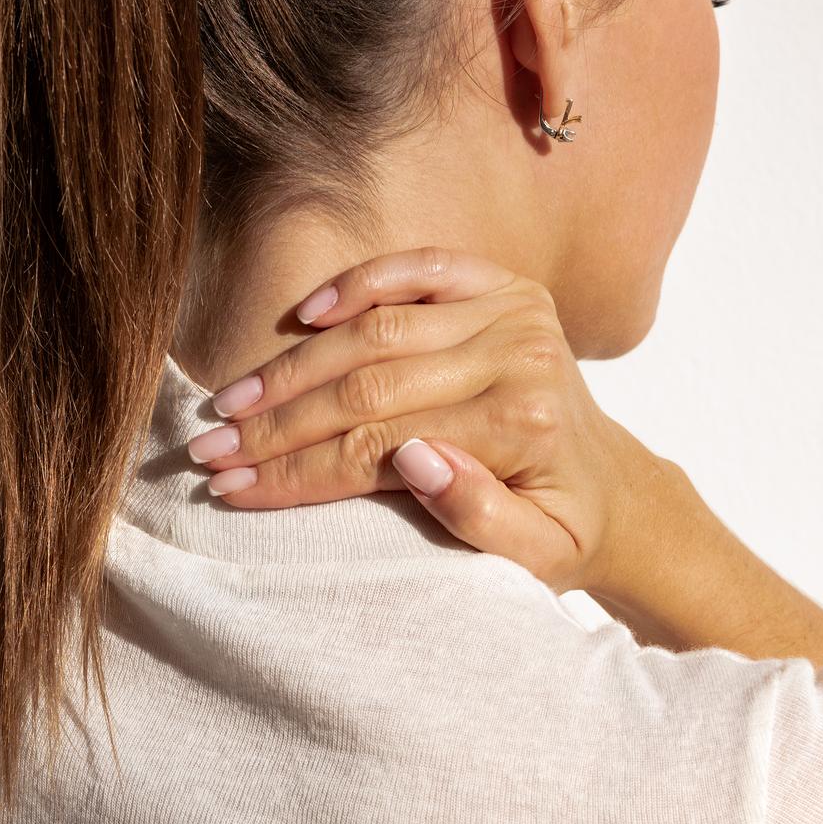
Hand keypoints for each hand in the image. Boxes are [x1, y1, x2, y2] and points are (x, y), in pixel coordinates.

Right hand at [187, 245, 674, 595]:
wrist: (615, 489)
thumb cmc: (565, 529)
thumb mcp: (537, 556)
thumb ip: (481, 517)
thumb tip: (417, 455)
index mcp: (524, 423)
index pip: (381, 447)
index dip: (298, 470)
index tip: (231, 488)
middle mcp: (521, 356)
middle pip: (369, 385)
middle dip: (278, 423)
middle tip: (208, 450)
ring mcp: (514, 312)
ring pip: (377, 331)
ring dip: (294, 367)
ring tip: (229, 404)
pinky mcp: (506, 286)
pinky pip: (421, 267)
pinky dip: (358, 284)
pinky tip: (304, 317)